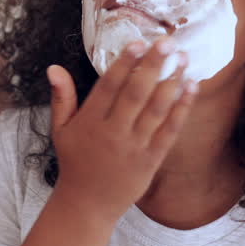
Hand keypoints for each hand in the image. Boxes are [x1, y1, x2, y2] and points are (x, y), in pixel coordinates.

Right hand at [46, 39, 199, 219]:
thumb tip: (53, 67)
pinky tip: (190, 88)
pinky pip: (170, 130)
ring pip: (156, 110)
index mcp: (90, 121)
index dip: (124, 63)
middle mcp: (113, 132)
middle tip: (168, 42)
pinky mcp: (151, 159)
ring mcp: (134, 146)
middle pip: (136, 93)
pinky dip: (181, 108)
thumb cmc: (75, 161)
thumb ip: (62, 96)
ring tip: (183, 59)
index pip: (109, 86)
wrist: (88, 204)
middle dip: (153, 65)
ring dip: (172, 82)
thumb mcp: (60, 129)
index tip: (138, 42)